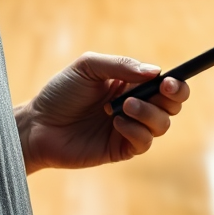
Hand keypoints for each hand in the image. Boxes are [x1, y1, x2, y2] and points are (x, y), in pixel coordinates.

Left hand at [15, 53, 189, 173]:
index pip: (166, 84)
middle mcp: (136, 106)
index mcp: (131, 84)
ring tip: (124, 106)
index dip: (176, 83)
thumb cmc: (61, 92)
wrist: (38, 125)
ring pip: (162, 125)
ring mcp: (130, 129)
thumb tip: (155, 71)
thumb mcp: (88, 67)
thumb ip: (121, 65)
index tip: (169, 81)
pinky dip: (136, 131)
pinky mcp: (121, 149)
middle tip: (160, 89)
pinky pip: (144, 142)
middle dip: (173, 97)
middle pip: (172, 105)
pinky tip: (116, 123)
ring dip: (149, 113)